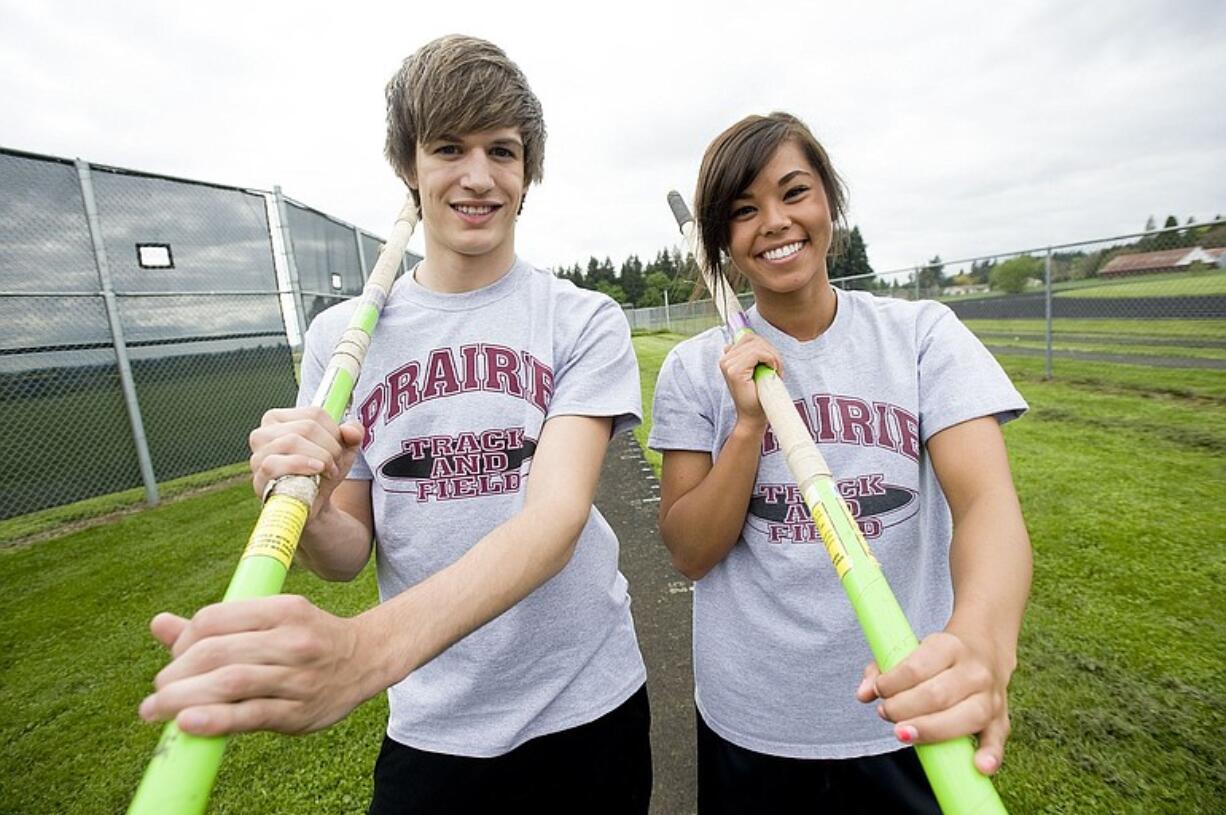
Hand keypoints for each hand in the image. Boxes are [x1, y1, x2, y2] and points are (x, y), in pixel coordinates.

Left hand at [139, 595, 378, 735]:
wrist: (367, 659)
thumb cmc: (308, 640)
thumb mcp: (271, 620)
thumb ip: (216, 626)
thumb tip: (158, 623)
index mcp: (282, 609)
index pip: (214, 620)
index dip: (183, 640)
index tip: (174, 658)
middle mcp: (292, 640)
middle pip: (217, 652)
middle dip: (175, 674)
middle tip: (159, 690)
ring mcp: (298, 677)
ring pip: (231, 683)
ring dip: (183, 698)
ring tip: (157, 709)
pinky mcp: (300, 711)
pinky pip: (251, 715)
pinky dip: (215, 720)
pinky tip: (188, 724)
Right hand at [249, 407, 363, 516]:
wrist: (314, 504)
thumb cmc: (323, 471)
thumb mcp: (344, 449)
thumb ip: (354, 433)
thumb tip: (349, 430)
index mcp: (279, 419)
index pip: (314, 414)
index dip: (335, 432)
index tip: (339, 449)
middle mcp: (262, 433)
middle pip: (306, 427)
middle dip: (330, 448)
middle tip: (335, 464)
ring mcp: (257, 456)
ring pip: (291, 441)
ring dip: (321, 458)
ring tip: (328, 471)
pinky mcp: (258, 477)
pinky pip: (275, 463)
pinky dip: (301, 465)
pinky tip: (316, 471)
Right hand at [718, 334, 783, 427]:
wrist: (753, 416)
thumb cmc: (757, 395)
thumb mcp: (756, 369)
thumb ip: (752, 354)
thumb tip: (750, 338)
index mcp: (728, 357)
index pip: (749, 338)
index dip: (766, 347)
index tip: (773, 363)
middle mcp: (725, 359)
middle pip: (753, 339)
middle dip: (771, 351)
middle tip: (777, 368)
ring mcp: (728, 365)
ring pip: (757, 345)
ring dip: (772, 356)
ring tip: (775, 370)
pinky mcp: (734, 371)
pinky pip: (757, 353)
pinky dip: (770, 359)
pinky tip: (773, 371)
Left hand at [856, 629, 1011, 774]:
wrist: (985, 651)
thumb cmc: (938, 657)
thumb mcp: (912, 651)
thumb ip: (882, 669)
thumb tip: (862, 694)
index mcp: (949, 646)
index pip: (915, 669)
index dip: (891, 684)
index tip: (879, 691)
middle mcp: (974, 671)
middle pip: (936, 696)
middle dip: (903, 709)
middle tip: (887, 713)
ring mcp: (990, 697)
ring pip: (963, 718)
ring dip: (929, 730)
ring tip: (903, 733)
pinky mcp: (1001, 720)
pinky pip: (996, 740)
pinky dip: (990, 755)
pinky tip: (979, 766)